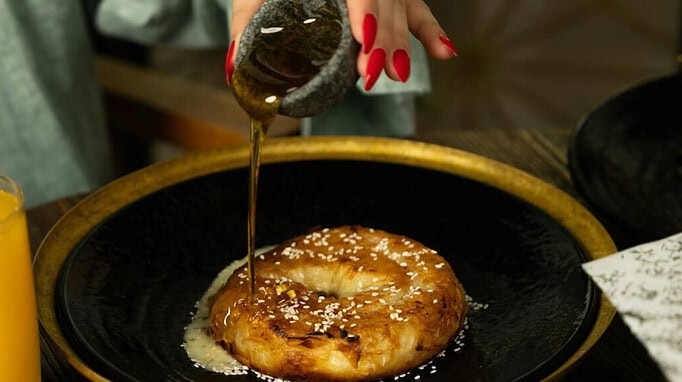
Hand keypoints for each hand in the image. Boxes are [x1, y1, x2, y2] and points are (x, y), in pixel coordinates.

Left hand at [226, 0, 456, 89]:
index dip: (366, 9)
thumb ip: (246, 23)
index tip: (363, 38)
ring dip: (402, 41)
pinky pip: (417, 9)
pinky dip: (430, 32)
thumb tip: (235, 67)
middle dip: (383, 37)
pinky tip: (446, 54)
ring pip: (402, 5)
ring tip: (396, 74)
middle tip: (373, 72)